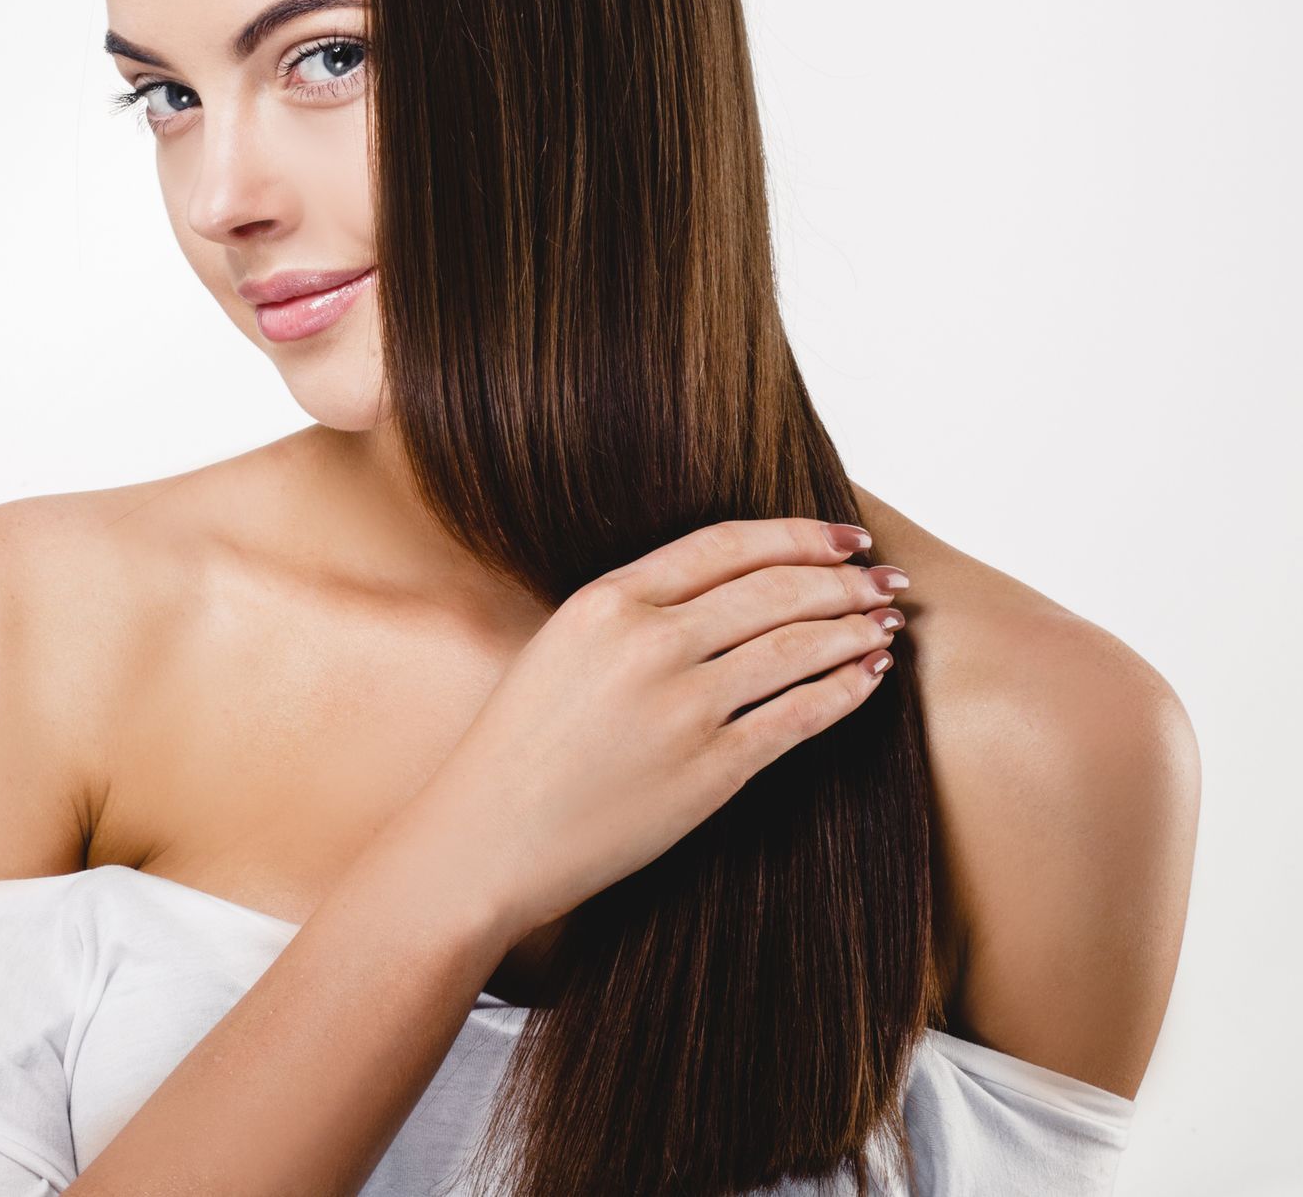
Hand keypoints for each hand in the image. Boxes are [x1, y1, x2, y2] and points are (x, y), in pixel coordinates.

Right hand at [394, 517, 908, 947]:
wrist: (488, 836)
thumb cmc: (520, 747)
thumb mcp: (563, 646)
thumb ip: (633, 611)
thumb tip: (726, 591)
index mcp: (607, 600)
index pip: (725, 544)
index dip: (797, 534)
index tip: (841, 536)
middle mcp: (649, 642)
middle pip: (775, 590)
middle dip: (842, 581)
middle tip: (881, 582)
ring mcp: (683, 706)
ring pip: (798, 647)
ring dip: (853, 630)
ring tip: (882, 624)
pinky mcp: (710, 770)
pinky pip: (800, 716)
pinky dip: (845, 690)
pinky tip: (867, 679)